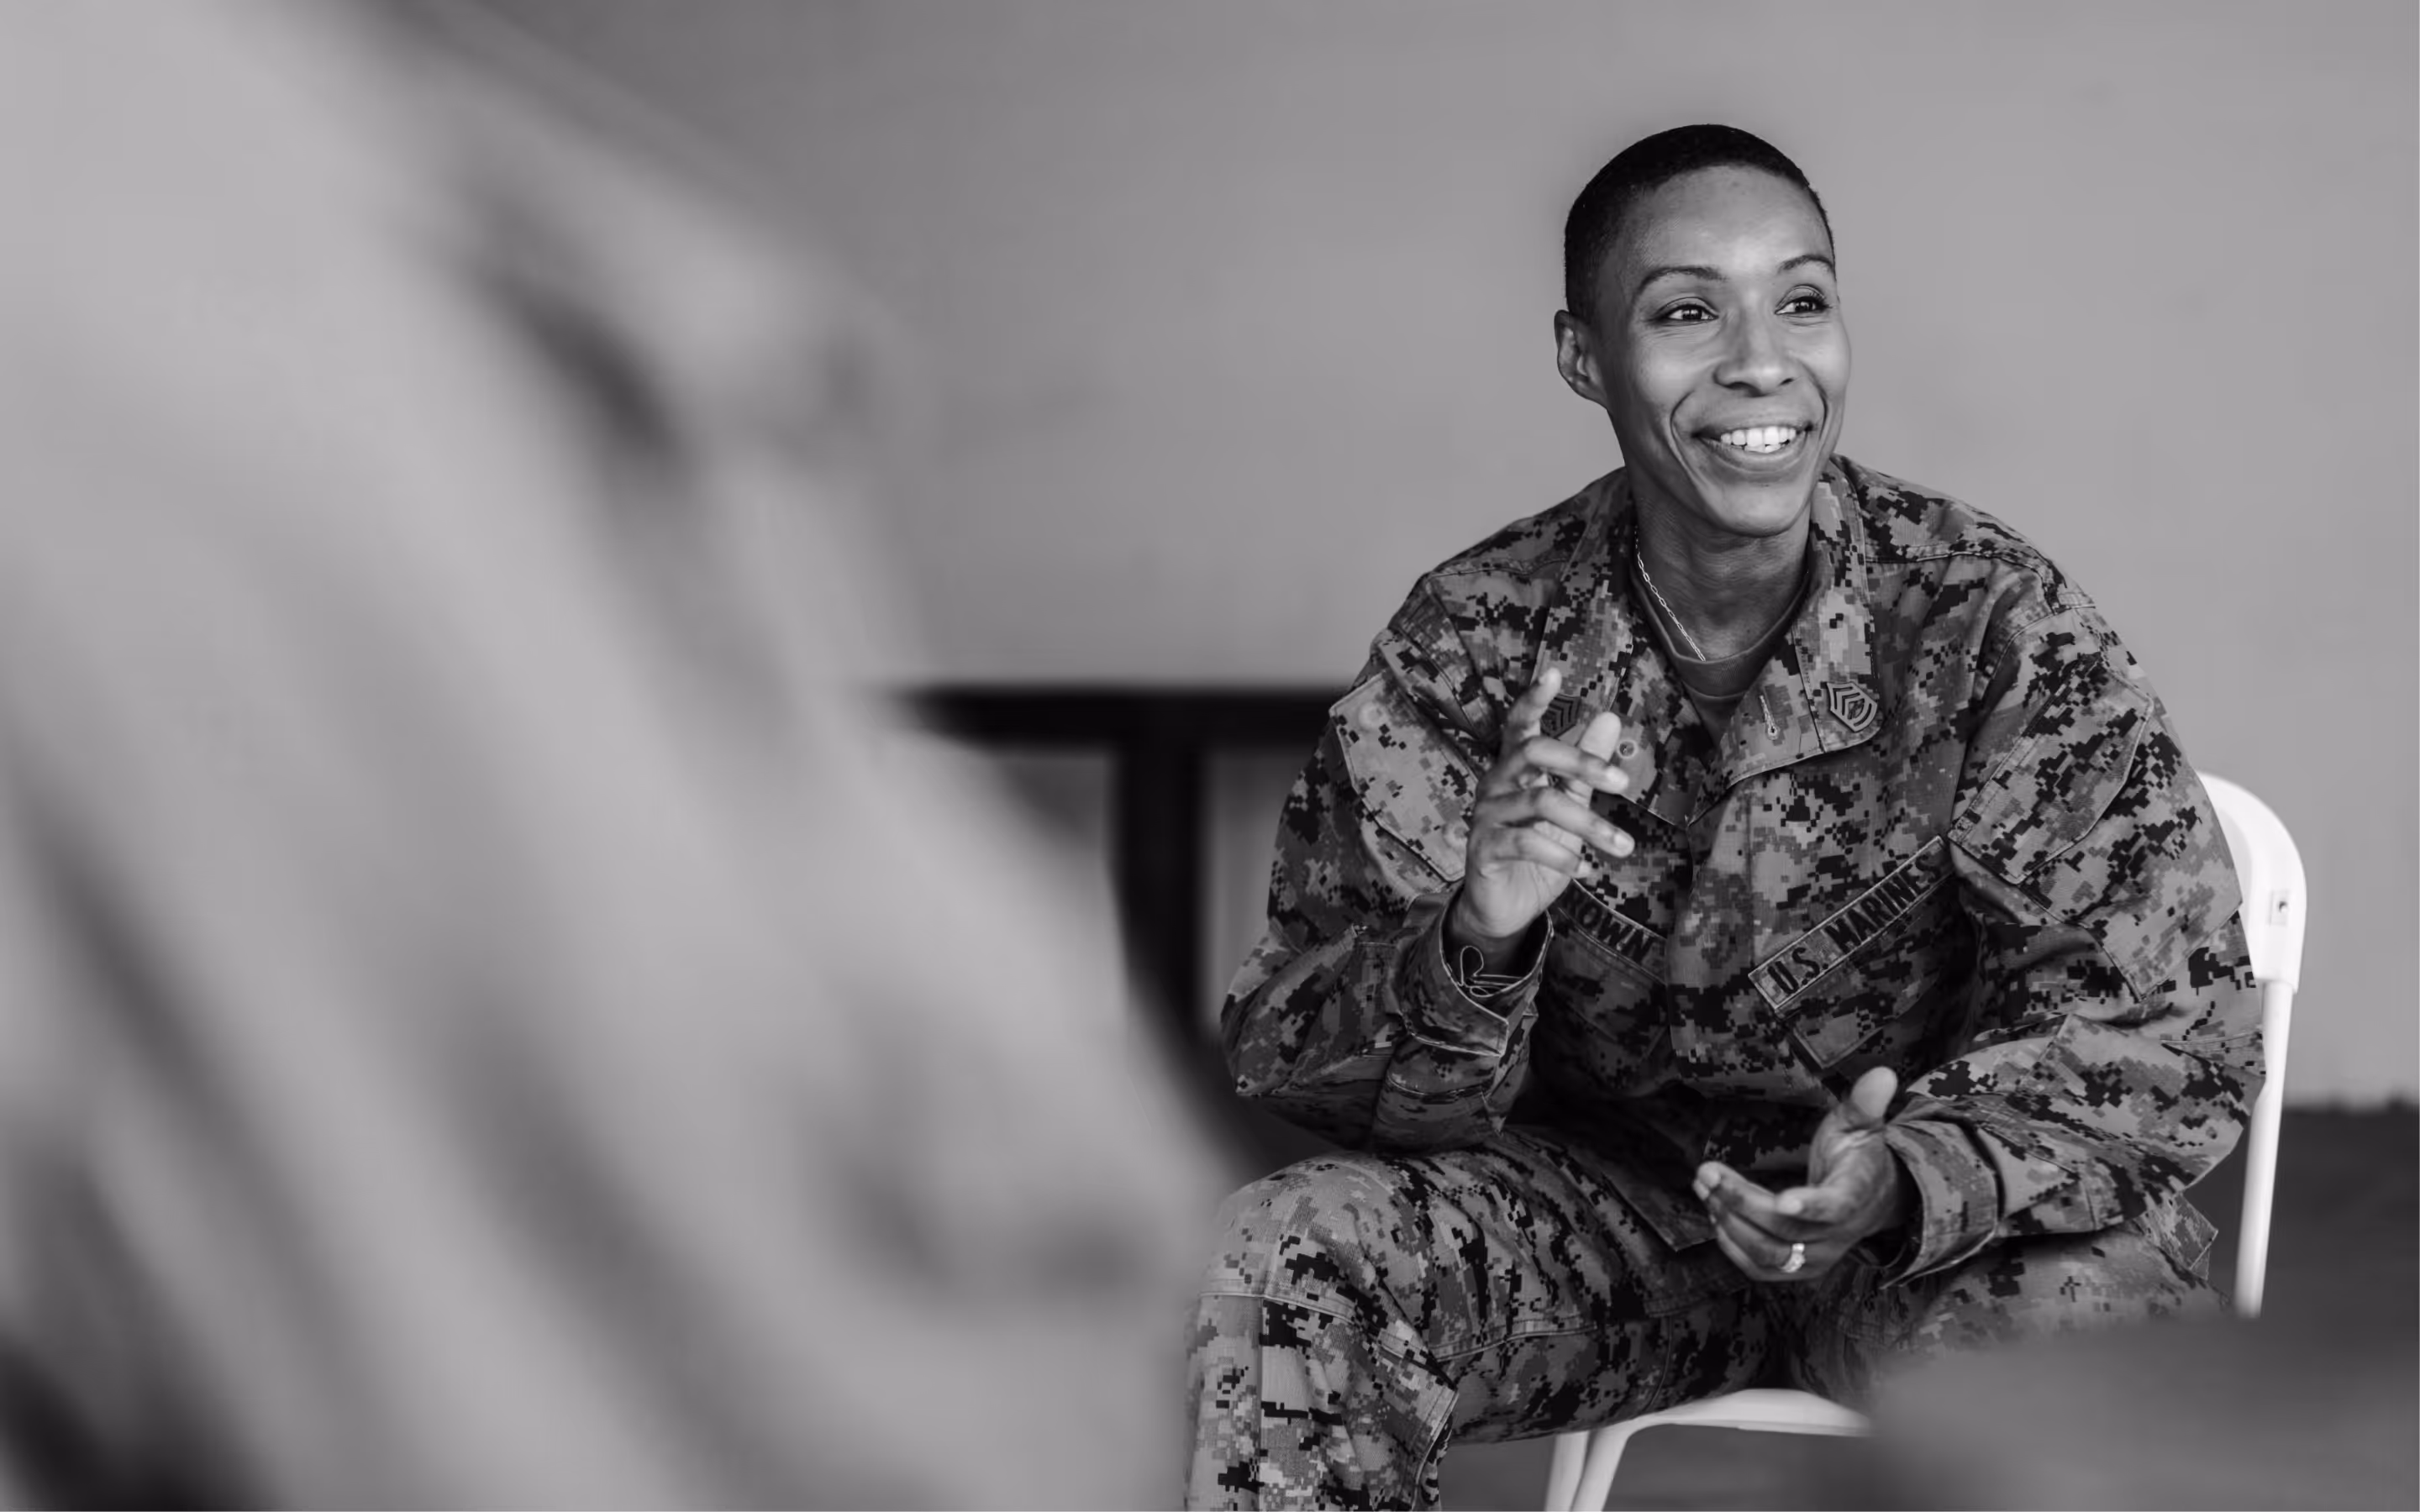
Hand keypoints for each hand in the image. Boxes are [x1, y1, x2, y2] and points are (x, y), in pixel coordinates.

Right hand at [1448, 666, 1633, 966]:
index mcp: (1514, 770)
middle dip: (1580, 762)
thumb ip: (1584, 769)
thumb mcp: (1569, 808)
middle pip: (1532, 753)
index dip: (1533, 700)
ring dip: (1589, 825)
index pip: (1519, 726)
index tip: (1554, 673)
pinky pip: (1525, 844)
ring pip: (1539, 802)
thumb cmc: (1538, 853)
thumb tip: (1609, 717)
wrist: (1506, 908)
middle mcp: (1495, 785)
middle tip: (1621, 782)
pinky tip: (1588, 871)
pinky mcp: (1483, 850)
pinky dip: (1564, 857)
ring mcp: (1485, 816)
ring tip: (1623, 846)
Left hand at [1694, 1067, 1913, 1283]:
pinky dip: (1733, 1244)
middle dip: (1740, 1201)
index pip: (1833, 1208)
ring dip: (1729, 1221)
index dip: (1808, 1207)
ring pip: (1767, 1252)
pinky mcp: (1799, 1270)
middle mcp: (1837, 1236)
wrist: (1873, 1201)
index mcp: (1853, 1197)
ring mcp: (1818, 1258)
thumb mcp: (1862, 1126)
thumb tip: (1882, 1073)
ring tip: (1704, 1186)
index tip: (1783, 1200)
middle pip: (1784, 1231)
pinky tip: (1715, 1213)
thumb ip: (1866, 1102)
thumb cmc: (1858, 1157)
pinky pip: (1761, 1268)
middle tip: (1706, 1172)